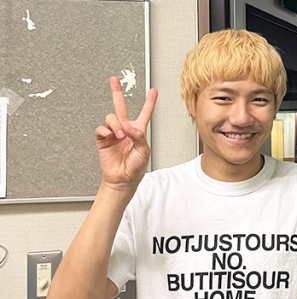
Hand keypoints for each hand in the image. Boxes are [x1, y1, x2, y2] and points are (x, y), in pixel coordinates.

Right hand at [95, 76, 157, 191]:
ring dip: (116, 125)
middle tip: (114, 80)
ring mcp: (113, 133)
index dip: (149, 102)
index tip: (153, 91)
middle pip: (120, 107)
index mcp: (138, 131)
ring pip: (111, 118)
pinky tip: (109, 135)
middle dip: (117, 92)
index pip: (145, 113)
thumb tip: (126, 126)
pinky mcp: (103, 139)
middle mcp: (125, 129)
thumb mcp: (144, 150)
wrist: (123, 179)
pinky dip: (105, 131)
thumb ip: (138, 136)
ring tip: (120, 135)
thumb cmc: (136, 167)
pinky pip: (101, 129)